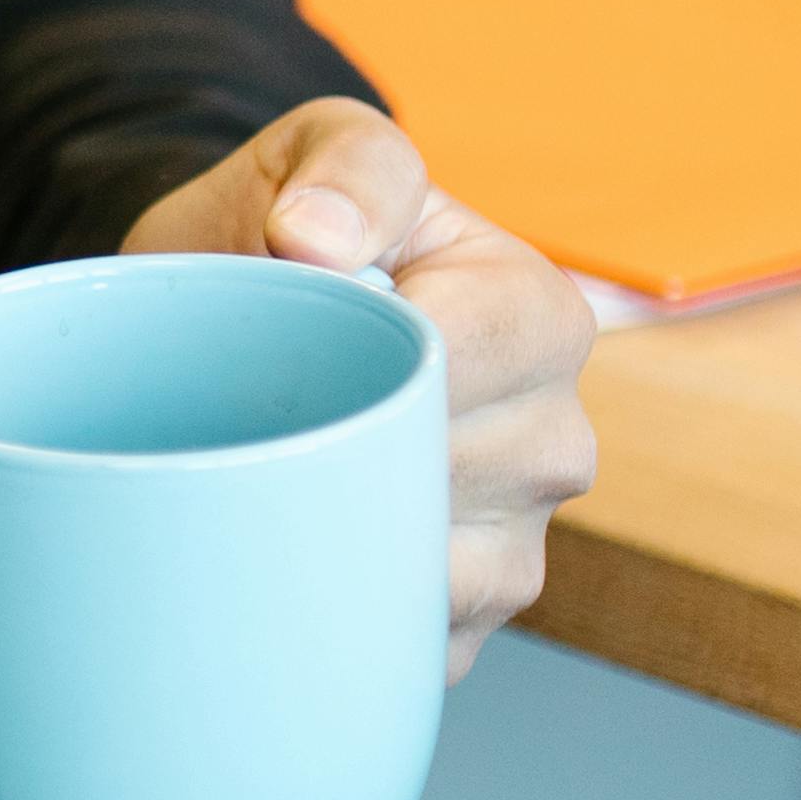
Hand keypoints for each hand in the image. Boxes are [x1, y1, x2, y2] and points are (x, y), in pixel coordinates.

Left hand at [126, 99, 597, 672]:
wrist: (247, 323)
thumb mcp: (313, 155)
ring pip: (430, 577)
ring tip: (261, 475)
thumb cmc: (289, 233)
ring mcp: (517, 540)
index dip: (354, 362)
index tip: (274, 349)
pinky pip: (401, 644)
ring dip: (326, 536)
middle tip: (245, 414)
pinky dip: (329, 610)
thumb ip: (342, 168)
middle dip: (330, 450)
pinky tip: (285, 550)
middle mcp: (554, 437)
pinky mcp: (463, 621)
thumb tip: (316, 238)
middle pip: (446, 478)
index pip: (464, 364)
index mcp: (540, 317)